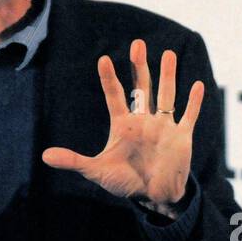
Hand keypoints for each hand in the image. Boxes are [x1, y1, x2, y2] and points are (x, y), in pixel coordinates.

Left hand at [42, 39, 204, 219]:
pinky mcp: (181, 137)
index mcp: (123, 125)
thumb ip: (74, 161)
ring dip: (168, 75)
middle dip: (140, 66)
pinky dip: (193, 102)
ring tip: (168, 53)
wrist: (152, 197)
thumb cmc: (125, 181)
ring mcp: (163, 127)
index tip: (103, 59)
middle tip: (137, 43)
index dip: (109, 79)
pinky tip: (197, 84)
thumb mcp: (97, 171)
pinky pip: (188, 116)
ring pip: (167, 95)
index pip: (115, 96)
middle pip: (142, 87)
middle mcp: (144, 121)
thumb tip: (45, 156)